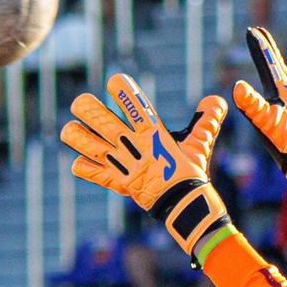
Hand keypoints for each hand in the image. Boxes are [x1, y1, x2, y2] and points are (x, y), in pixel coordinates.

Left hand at [60, 75, 232, 257]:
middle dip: (88, 110)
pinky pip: (94, 174)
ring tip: (69, 129)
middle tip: (80, 103)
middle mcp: (134, 146)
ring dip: (78, 137)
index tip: (114, 80)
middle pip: (104, 122)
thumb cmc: (191, 173)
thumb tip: (217, 100)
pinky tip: (77, 161)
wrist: (184, 206)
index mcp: (154, 134)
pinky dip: (84, 168)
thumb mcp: (200, 145)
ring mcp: (124, 164)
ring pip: (91, 146)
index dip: (123, 91)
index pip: (136, 105)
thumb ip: (206, 120)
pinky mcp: (118, 182)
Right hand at [231, 27, 286, 203]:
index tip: (251, 29)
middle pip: (277, 62)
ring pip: (281, 72)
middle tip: (260, 30)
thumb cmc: (285, 140)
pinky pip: (283, 84)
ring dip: (272, 59)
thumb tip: (237, 85)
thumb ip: (252, 104)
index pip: (267, 62)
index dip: (258, 45)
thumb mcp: (265, 122)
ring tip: (268, 52)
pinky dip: (277, 75)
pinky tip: (277, 82)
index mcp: (282, 89)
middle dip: (267, 46)